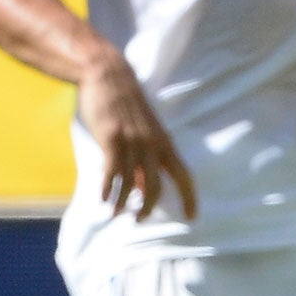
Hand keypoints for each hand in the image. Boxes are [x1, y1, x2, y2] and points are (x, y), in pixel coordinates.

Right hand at [78, 51, 195, 220]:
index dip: (190, 197)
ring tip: (116, 213)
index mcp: (164, 142)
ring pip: (132, 181)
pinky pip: (112, 171)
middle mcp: (152, 144)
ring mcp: (132, 141)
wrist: (109, 76)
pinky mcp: (112, 138)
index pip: (184, 174)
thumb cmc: (126, 106)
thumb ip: (144, 159)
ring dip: (124, 202)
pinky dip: (108, 188)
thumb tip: (143, 187)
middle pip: (158, 184)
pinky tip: (103, 199)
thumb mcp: (142, 132)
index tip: (192, 217)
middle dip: (149, 206)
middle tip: (140, 220)